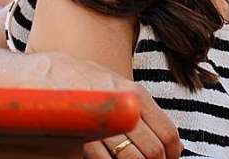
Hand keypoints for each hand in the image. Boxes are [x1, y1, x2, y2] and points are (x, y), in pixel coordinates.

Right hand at [32, 54, 179, 158]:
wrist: (56, 76)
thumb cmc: (95, 86)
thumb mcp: (125, 91)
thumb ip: (147, 114)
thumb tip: (172, 144)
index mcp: (138, 96)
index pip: (167, 133)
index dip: (172, 153)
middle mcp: (123, 110)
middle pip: (152, 151)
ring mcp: (102, 126)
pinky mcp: (81, 140)